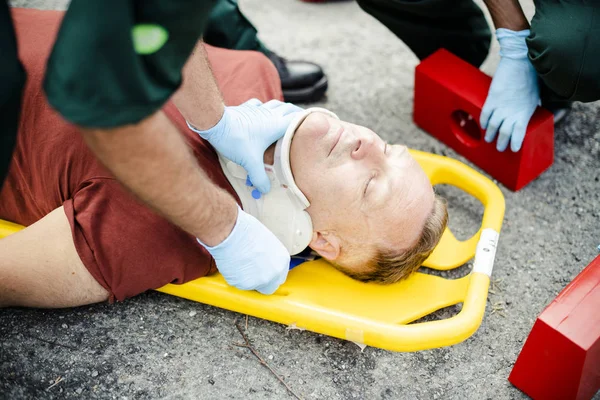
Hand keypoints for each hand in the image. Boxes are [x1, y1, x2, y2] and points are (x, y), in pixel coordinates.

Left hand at [188, 98, 301, 192]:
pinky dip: (263, 107)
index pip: (297, 119)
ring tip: (285, 115)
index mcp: (276, 125)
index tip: (313, 124)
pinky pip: (259, 104)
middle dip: (296, 114)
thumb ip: (259, 177)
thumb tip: (265, 190)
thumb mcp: (249, 162)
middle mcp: (270, 114)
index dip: (306, 121)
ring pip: (276, 104)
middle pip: (289, 109)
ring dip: (282, 108)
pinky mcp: (246, 107)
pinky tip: (261, 111)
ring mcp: (258, 109)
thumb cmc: (235, 139)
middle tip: (301, 121)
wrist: (216, 123)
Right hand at [197, 206, 289, 294]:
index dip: (269, 274)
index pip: (279, 277)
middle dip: (260, 281)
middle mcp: (274, 274)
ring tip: (238, 263)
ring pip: (253, 286)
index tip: (262, 270)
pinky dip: (235, 278)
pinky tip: (233, 265)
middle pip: (269, 286)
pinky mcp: (244, 285)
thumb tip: (263, 259)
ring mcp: (260, 281)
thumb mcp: (266, 242)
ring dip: (246, 278)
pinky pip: (240, 285)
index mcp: (282, 261)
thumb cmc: (245, 231)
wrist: (230, 233)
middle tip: (250, 271)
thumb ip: (269, 256)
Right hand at [480, 29, 539, 151]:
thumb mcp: (535, 96)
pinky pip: (485, 114)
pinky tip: (484, 126)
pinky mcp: (492, 98)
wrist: (520, 61)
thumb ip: (529, 107)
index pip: (519, 133)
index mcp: (525, 111)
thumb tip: (526, 114)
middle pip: (504, 132)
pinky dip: (484, 122)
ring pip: (493, 126)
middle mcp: (512, 111)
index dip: (515, 142)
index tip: (514, 148)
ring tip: (489, 139)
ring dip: (490, 135)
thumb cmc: (531, 77)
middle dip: (501, 142)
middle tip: (500, 148)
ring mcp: (501, 105)